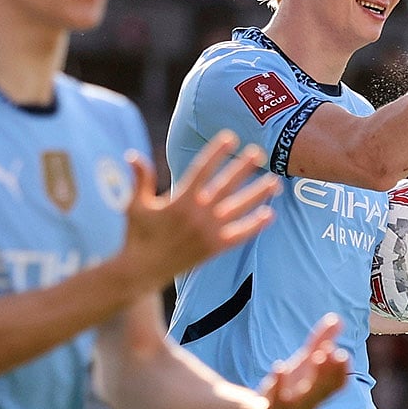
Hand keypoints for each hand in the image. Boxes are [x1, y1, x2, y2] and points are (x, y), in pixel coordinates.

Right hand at [120, 130, 279, 289]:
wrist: (141, 271)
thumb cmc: (137, 235)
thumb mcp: (135, 205)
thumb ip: (140, 179)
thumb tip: (132, 154)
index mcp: (180, 199)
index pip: (202, 169)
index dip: (217, 152)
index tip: (230, 137)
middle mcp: (198, 214)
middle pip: (226, 185)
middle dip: (243, 167)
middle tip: (260, 151)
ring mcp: (208, 231)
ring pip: (239, 208)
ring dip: (258, 194)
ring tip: (275, 182)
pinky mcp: (214, 248)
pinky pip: (239, 235)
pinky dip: (254, 225)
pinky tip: (270, 214)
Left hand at [253, 313, 348, 408]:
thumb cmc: (286, 387)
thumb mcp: (304, 362)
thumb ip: (321, 341)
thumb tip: (337, 319)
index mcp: (317, 389)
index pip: (336, 385)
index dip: (341, 371)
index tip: (342, 353)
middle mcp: (306, 402)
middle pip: (323, 391)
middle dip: (331, 372)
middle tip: (335, 352)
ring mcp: (287, 407)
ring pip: (304, 399)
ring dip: (314, 379)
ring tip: (316, 356)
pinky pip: (273, 401)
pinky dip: (278, 384)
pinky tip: (280, 365)